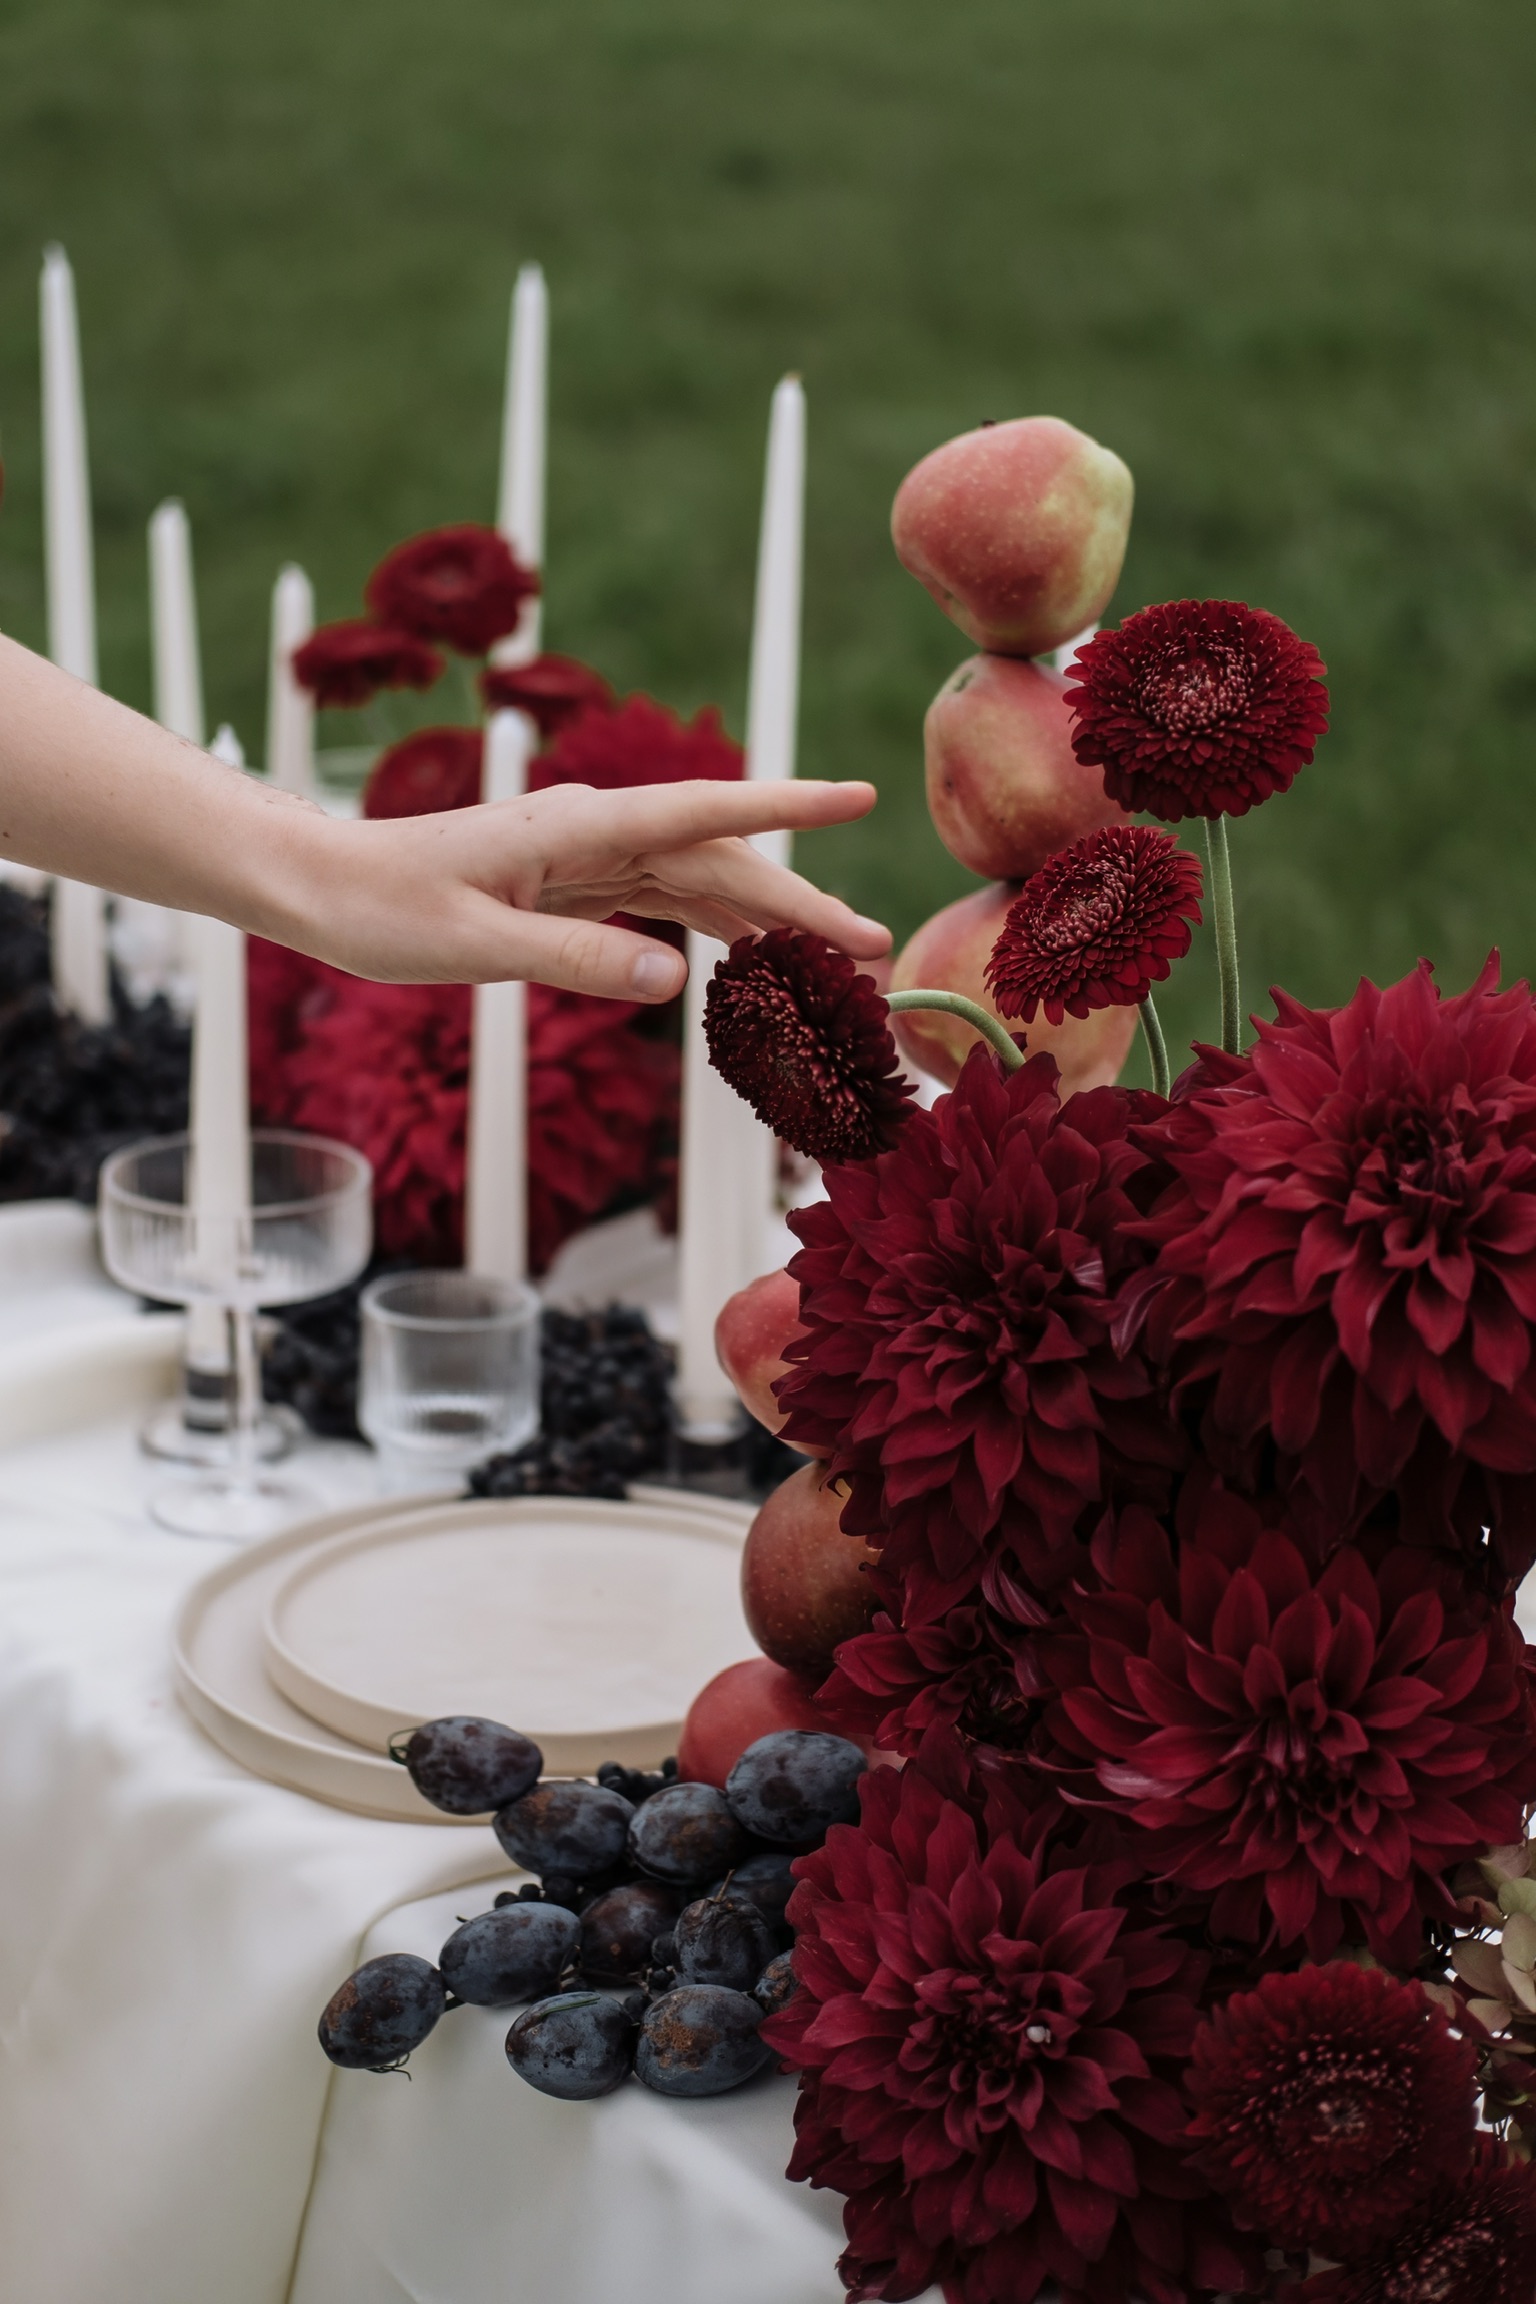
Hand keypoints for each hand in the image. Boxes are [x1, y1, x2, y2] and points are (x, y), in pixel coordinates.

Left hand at [276, 777, 889, 996]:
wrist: (322, 887)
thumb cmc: (383, 911)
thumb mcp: (474, 944)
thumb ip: (575, 960)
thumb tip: (678, 978)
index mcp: (578, 829)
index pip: (705, 813)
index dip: (787, 808)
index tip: (859, 798)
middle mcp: (594, 831)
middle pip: (721, 859)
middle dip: (802, 900)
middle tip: (872, 949)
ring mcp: (586, 855)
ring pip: (699, 879)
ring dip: (767, 916)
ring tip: (835, 958)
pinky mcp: (571, 883)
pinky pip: (663, 899)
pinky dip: (714, 924)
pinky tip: (751, 954)